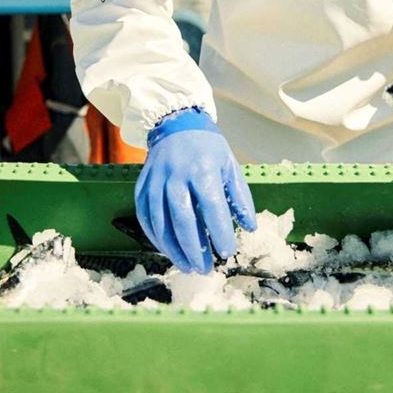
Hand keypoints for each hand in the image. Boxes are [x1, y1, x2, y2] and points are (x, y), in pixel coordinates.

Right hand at [135, 108, 256, 273]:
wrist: (176, 123)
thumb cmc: (207, 147)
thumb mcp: (230, 165)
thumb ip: (240, 197)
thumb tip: (250, 227)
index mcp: (202, 169)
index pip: (212, 208)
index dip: (219, 233)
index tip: (226, 252)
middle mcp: (176, 176)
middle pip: (183, 219)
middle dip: (194, 249)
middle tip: (204, 268)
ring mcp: (155, 181)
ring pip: (161, 222)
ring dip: (174, 249)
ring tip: (188, 265)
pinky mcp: (142, 187)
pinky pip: (145, 217)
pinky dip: (156, 238)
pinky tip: (168, 249)